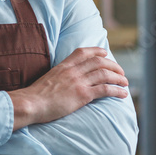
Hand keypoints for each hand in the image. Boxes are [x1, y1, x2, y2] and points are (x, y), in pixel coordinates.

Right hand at [8, 47, 128, 128]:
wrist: (30, 103)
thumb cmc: (35, 96)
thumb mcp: (47, 79)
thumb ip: (58, 77)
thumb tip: (63, 82)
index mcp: (63, 66)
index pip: (83, 52)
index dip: (97, 51)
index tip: (105, 54)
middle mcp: (72, 71)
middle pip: (99, 62)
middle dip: (114, 66)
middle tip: (121, 73)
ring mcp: (78, 82)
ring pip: (105, 74)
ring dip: (118, 78)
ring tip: (125, 83)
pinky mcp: (82, 94)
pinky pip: (105, 89)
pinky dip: (117, 90)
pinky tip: (123, 94)